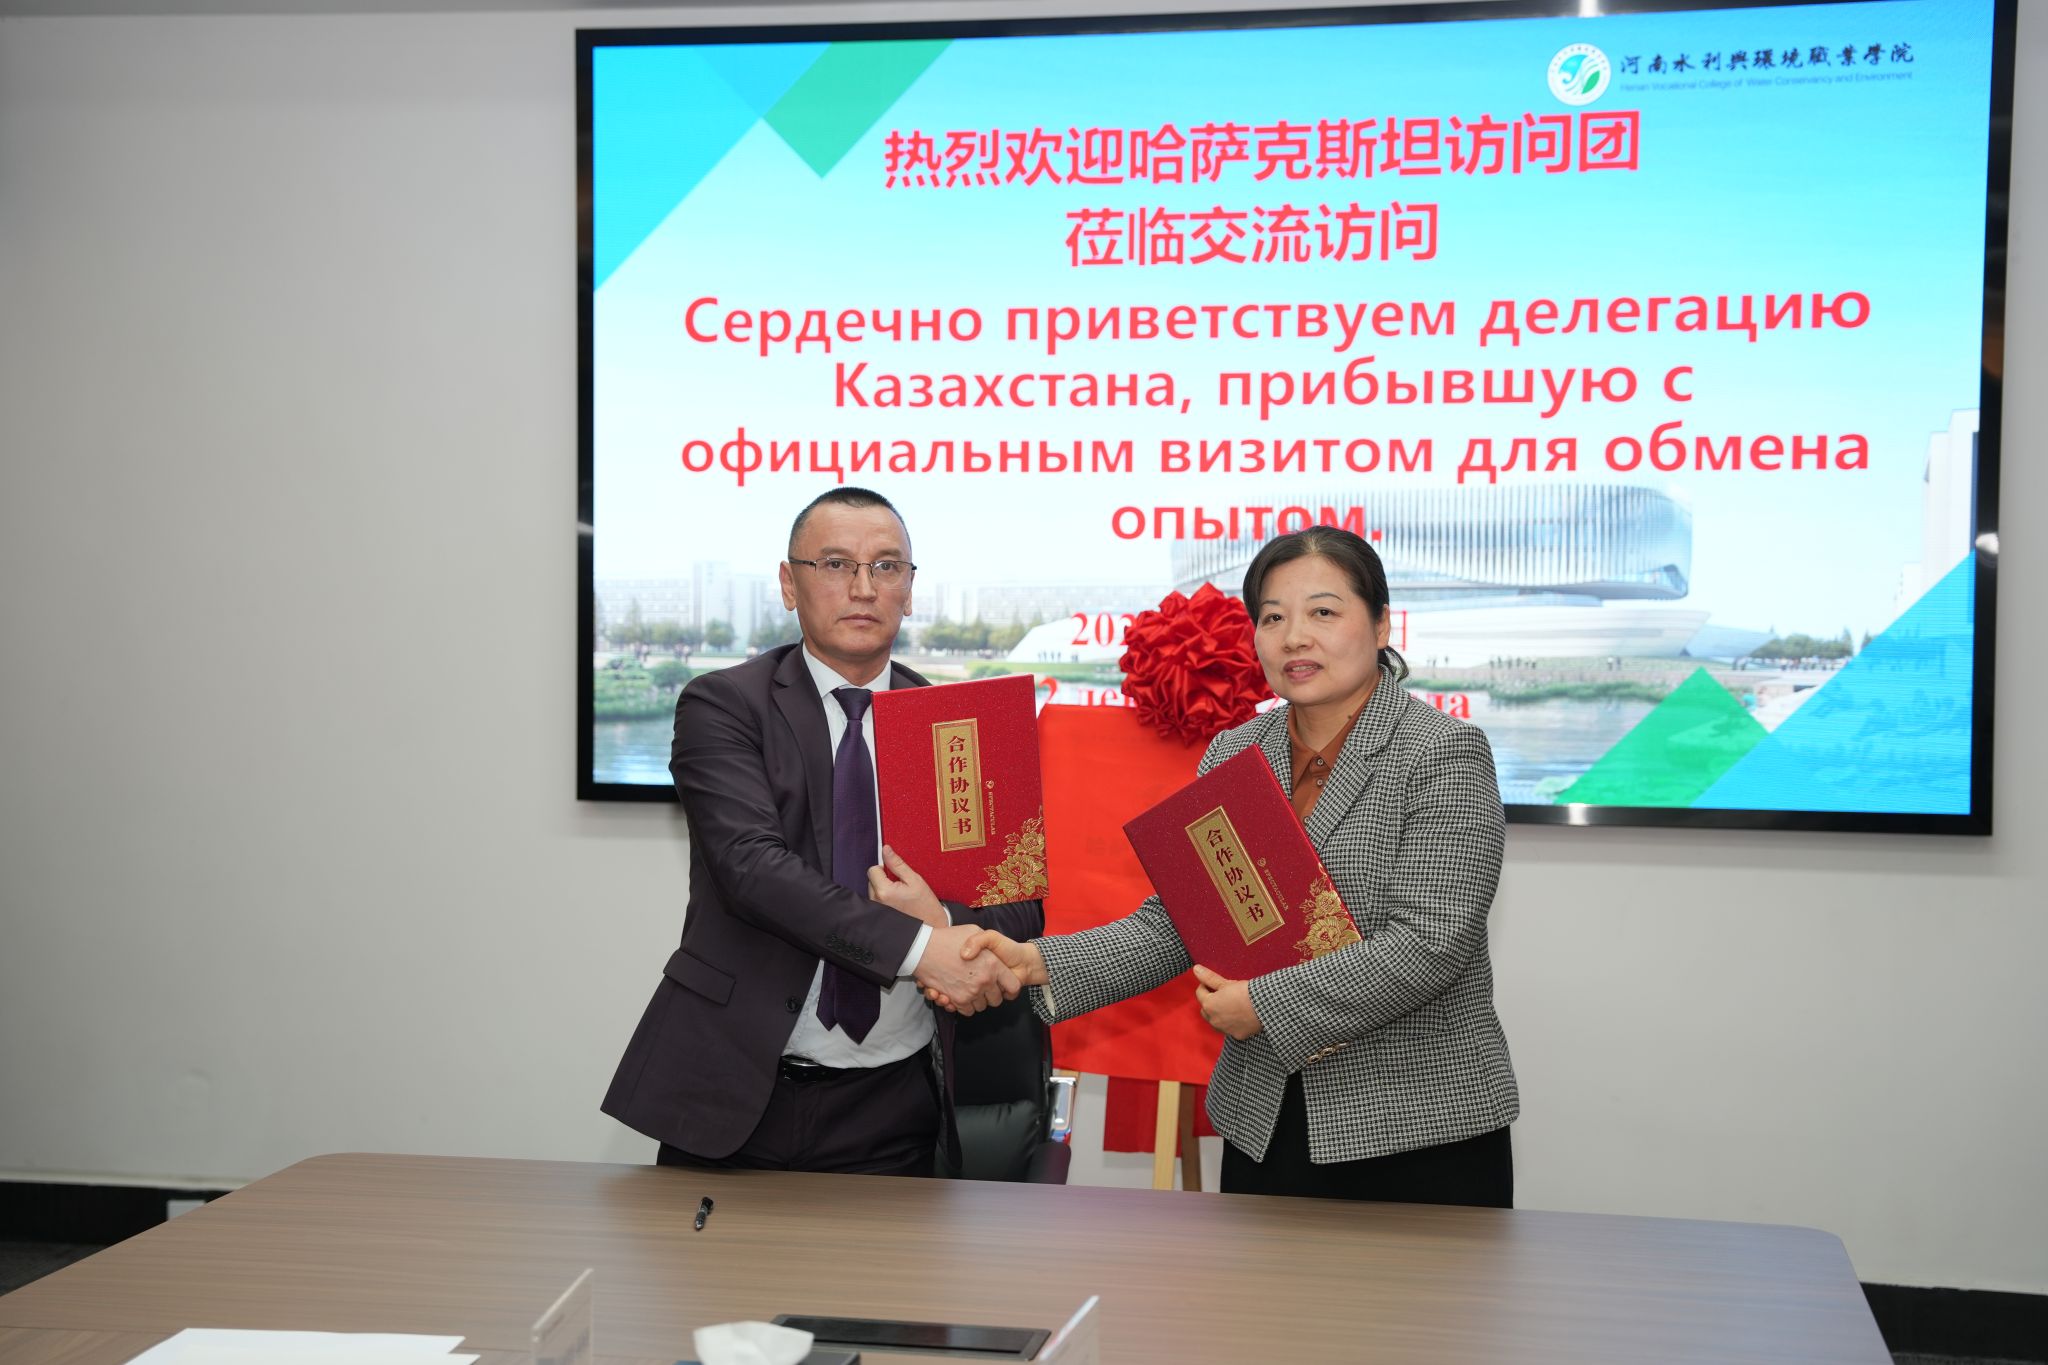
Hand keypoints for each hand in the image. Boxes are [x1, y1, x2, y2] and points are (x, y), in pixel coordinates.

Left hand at [867, 844, 946, 927]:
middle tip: (900, 886)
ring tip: (899, 896)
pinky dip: (884, 899)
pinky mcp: (877, 915)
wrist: (927, 930)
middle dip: (883, 879)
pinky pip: (876, 900)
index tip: (896, 875)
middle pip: (871, 880)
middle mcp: (876, 901)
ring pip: (873, 890)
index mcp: (884, 891)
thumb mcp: (914, 880)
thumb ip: (897, 864)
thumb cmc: (924, 905)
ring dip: (883, 889)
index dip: (884, 868)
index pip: (873, 870)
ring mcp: (876, 910)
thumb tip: (886, 849)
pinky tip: (897, 904)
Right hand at [922, 930, 1046, 1011]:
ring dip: (977, 1000)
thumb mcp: (974, 930)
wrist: (923, 948)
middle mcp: (985, 980)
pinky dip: (965, 1006)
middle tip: (983, 986)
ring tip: (970, 989)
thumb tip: (992, 956)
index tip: (1004, 987)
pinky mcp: (958, 1000)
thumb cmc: (948, 938)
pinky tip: (961, 995)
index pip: (1013, 986)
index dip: (1009, 988)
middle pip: (996, 1000)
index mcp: (993, 964)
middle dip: (991, 995)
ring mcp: (971, 992)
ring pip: (982, 1006)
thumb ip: (986, 942)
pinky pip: (968, 1011)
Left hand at [1192, 964, 1261, 1039]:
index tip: (1214, 982)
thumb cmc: (1245, 992)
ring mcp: (1224, 1029)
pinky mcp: (1236, 1035)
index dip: (1206, 985)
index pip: (1200, 992)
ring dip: (1218, 1013)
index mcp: (1209, 1005)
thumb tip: (1196, 969)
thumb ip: (1209, 977)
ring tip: (1230, 1004)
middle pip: (1205, 1009)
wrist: (1265, 1006)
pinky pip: (1228, 1028)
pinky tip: (1239, 1015)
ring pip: (1215, 1020)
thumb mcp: (1226, 983)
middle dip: (1210, 1001)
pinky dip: (1230, 1022)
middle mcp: (1213, 1020)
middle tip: (1222, 993)